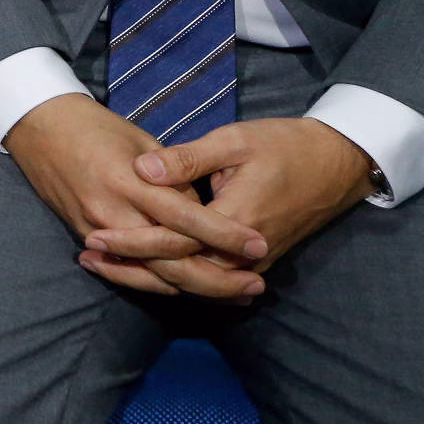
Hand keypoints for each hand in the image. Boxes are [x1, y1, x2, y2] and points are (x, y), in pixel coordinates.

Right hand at [4, 93, 268, 299]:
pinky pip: (131, 270)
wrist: (39, 127)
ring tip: (236, 294)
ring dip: (195, 288)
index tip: (259, 243)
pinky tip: (191, 288)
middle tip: (256, 286)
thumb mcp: (140, 138)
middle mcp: (113, 213)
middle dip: (217, 279)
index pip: (185, 218)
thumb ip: (173, 176)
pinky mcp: (85, 237)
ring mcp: (96, 230)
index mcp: (129, 181)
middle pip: (172, 262)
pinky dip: (163, 282)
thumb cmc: (93, 125)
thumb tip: (204, 208)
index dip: (224, 234)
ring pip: (153, 275)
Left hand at [94, 119, 374, 280]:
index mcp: (235, 220)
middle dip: (131, 268)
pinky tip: (146, 269)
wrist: (336, 164)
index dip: (131, 241)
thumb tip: (142, 169)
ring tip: (105, 266)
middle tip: (87, 256)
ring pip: (193, 282)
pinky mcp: (254, 260)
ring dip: (149, 276)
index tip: (94, 234)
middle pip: (179, 272)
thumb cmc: (284, 145)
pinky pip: (209, 278)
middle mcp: (244, 252)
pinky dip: (176, 277)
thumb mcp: (235, 141)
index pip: (174, 242)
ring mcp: (251, 262)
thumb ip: (188, 158)